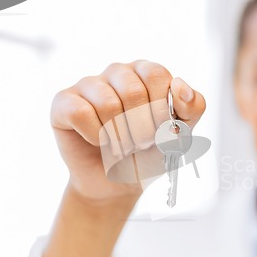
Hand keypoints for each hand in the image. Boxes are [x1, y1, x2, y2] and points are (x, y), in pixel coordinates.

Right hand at [51, 60, 205, 201]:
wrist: (119, 183)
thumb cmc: (150, 154)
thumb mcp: (181, 134)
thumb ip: (193, 107)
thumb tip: (180, 85)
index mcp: (146, 73)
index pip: (157, 75)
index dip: (162, 109)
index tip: (161, 131)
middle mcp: (118, 72)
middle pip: (133, 90)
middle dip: (142, 129)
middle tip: (140, 144)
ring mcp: (89, 85)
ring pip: (107, 103)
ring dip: (119, 137)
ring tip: (121, 147)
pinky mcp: (64, 102)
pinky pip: (80, 112)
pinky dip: (95, 137)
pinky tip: (97, 142)